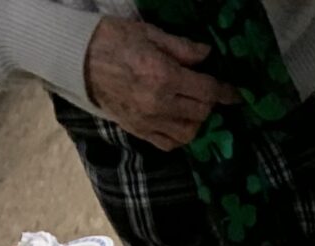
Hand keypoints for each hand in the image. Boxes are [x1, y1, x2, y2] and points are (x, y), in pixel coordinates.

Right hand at [84, 17, 235, 147]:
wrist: (79, 59)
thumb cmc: (113, 39)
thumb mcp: (149, 34)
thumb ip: (181, 48)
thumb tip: (206, 55)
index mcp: (163, 76)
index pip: (206, 91)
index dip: (225, 92)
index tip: (235, 93)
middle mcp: (158, 103)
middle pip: (200, 113)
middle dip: (209, 102)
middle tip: (206, 91)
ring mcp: (148, 121)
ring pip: (188, 133)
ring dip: (197, 122)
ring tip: (193, 107)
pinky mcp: (138, 131)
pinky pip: (169, 143)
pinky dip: (180, 136)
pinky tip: (179, 122)